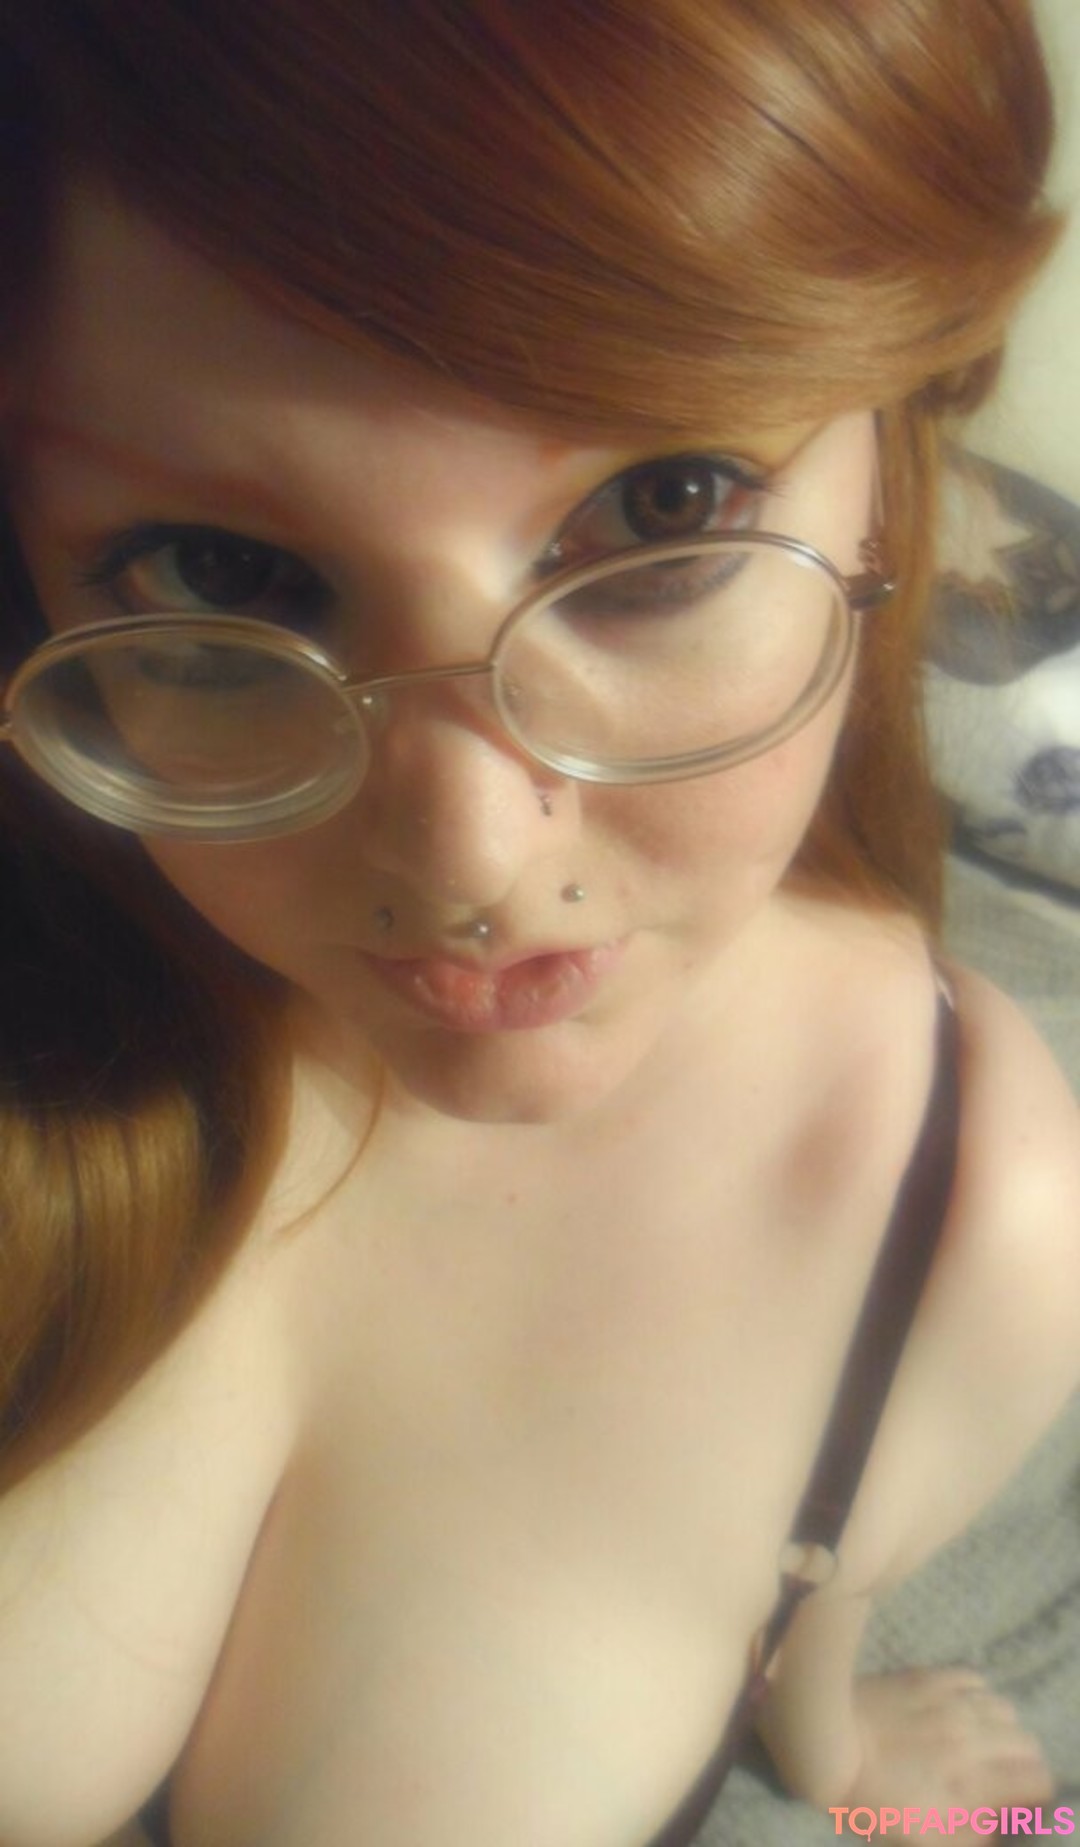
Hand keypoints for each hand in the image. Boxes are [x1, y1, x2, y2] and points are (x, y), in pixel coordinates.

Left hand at [843, 1668, 1054, 1828]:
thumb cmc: (869, 1799)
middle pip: (1026, 1742)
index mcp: (973, 1779)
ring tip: (982, 1741)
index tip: (1018, 1802)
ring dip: (1002, 1728)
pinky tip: (963, 1706)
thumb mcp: (922, 1835)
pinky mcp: (928, 1677)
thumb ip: (967, 1835)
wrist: (826, 1741)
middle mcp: (972, 1736)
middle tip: (1001, 1775)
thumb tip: (992, 1830)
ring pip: (1004, 1708)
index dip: (1034, 1794)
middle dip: (1022, 1762)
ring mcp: (951, 1702)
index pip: (1036, 1779)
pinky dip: (978, 1695)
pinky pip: (973, 1679)